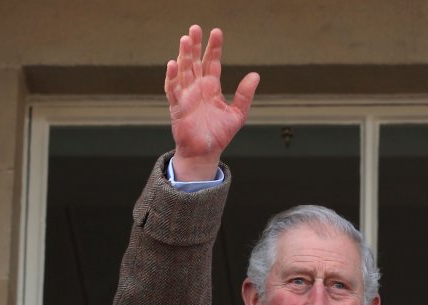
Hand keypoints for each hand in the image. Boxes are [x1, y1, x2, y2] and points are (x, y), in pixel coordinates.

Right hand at [165, 25, 259, 180]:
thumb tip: (255, 75)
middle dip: (195, 45)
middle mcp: (198, 88)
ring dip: (183, 55)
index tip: (216, 32)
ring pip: (183, 71)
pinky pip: (173, 89)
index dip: (214, 48)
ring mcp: (186, 95)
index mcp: (212, 87)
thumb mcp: (238, 113)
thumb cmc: (220, 134)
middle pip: (195, 61)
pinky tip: (173, 64)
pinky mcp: (177, 106)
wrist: (205, 152)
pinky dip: (172, 77)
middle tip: (195, 28)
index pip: (212, 62)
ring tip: (185, 40)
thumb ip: (245, 94)